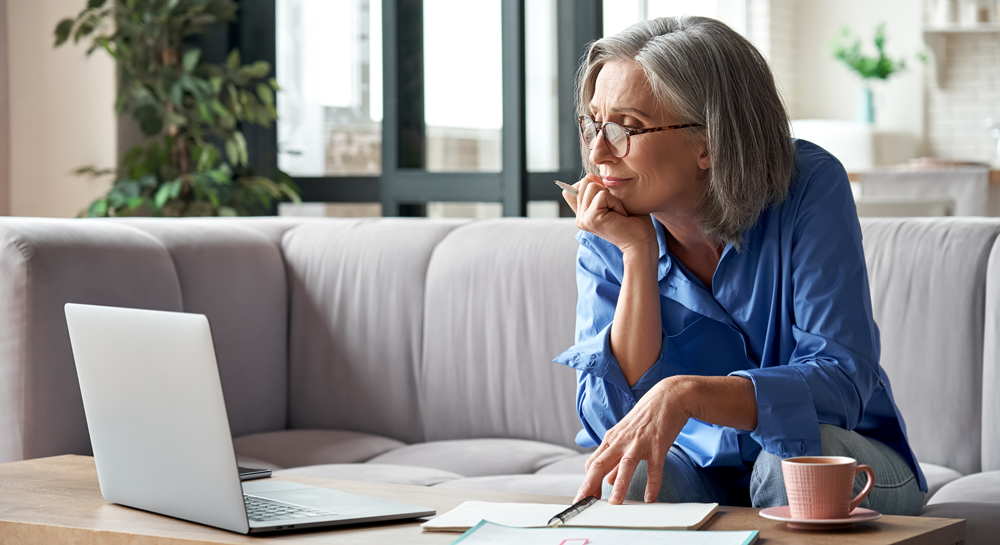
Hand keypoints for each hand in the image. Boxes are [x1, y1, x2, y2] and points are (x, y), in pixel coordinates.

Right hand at [560, 174, 654, 254]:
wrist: (642, 242)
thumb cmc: (633, 221)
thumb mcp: (613, 200)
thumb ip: (598, 190)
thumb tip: (590, 176)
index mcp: (583, 213)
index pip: (576, 186)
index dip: (595, 185)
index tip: (610, 203)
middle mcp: (580, 217)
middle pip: (585, 181)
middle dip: (605, 190)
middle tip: (616, 208)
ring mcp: (583, 219)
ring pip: (592, 185)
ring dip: (611, 196)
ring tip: (618, 212)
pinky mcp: (591, 219)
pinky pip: (602, 195)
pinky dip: (616, 202)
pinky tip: (620, 216)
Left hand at [574, 377, 693, 503]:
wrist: (668, 397)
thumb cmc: (645, 418)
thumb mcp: (626, 436)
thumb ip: (615, 459)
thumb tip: (607, 480)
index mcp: (611, 439)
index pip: (593, 463)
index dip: (587, 482)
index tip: (584, 499)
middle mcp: (621, 441)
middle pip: (600, 464)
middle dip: (590, 485)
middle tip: (583, 503)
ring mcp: (639, 442)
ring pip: (625, 465)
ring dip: (619, 485)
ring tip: (615, 503)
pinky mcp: (658, 444)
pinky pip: (654, 467)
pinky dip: (653, 483)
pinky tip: (650, 498)